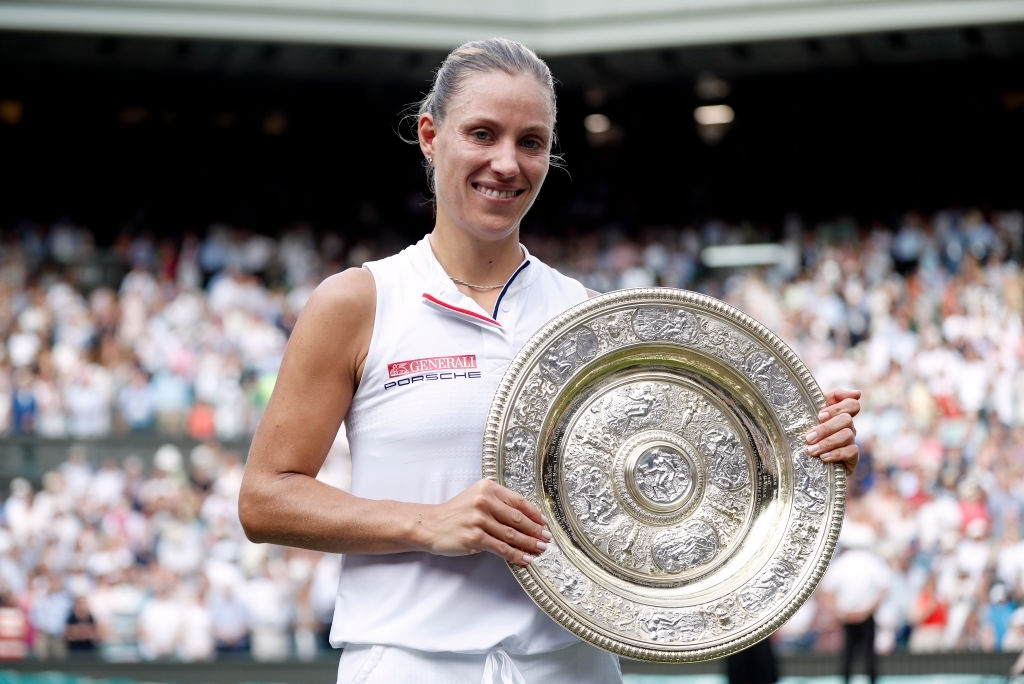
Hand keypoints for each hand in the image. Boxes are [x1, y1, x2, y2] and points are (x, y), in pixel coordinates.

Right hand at [416, 479, 550, 565]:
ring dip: (529, 544)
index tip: (544, 523)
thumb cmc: (456, 513)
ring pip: (512, 534)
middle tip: (546, 538)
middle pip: (518, 518)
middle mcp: (484, 501)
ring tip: (539, 549)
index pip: (518, 501)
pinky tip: (525, 559)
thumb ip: (498, 503)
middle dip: (535, 530)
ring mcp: (479, 519)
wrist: (431, 525)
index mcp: (488, 487)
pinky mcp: (475, 537)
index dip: (534, 514)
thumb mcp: (477, 498)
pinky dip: (516, 555)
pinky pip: (501, 548)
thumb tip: (527, 519)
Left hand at [806, 388, 860, 475]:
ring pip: (847, 434)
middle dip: (825, 428)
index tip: (820, 416)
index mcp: (839, 415)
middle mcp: (848, 427)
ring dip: (827, 442)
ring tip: (811, 450)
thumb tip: (857, 393)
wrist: (804, 464)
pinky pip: (851, 451)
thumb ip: (826, 400)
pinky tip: (823, 457)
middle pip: (846, 419)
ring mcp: (851, 442)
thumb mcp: (811, 415)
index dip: (837, 408)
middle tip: (808, 437)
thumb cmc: (807, 436)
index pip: (851, 404)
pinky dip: (836, 453)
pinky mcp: (852, 458)